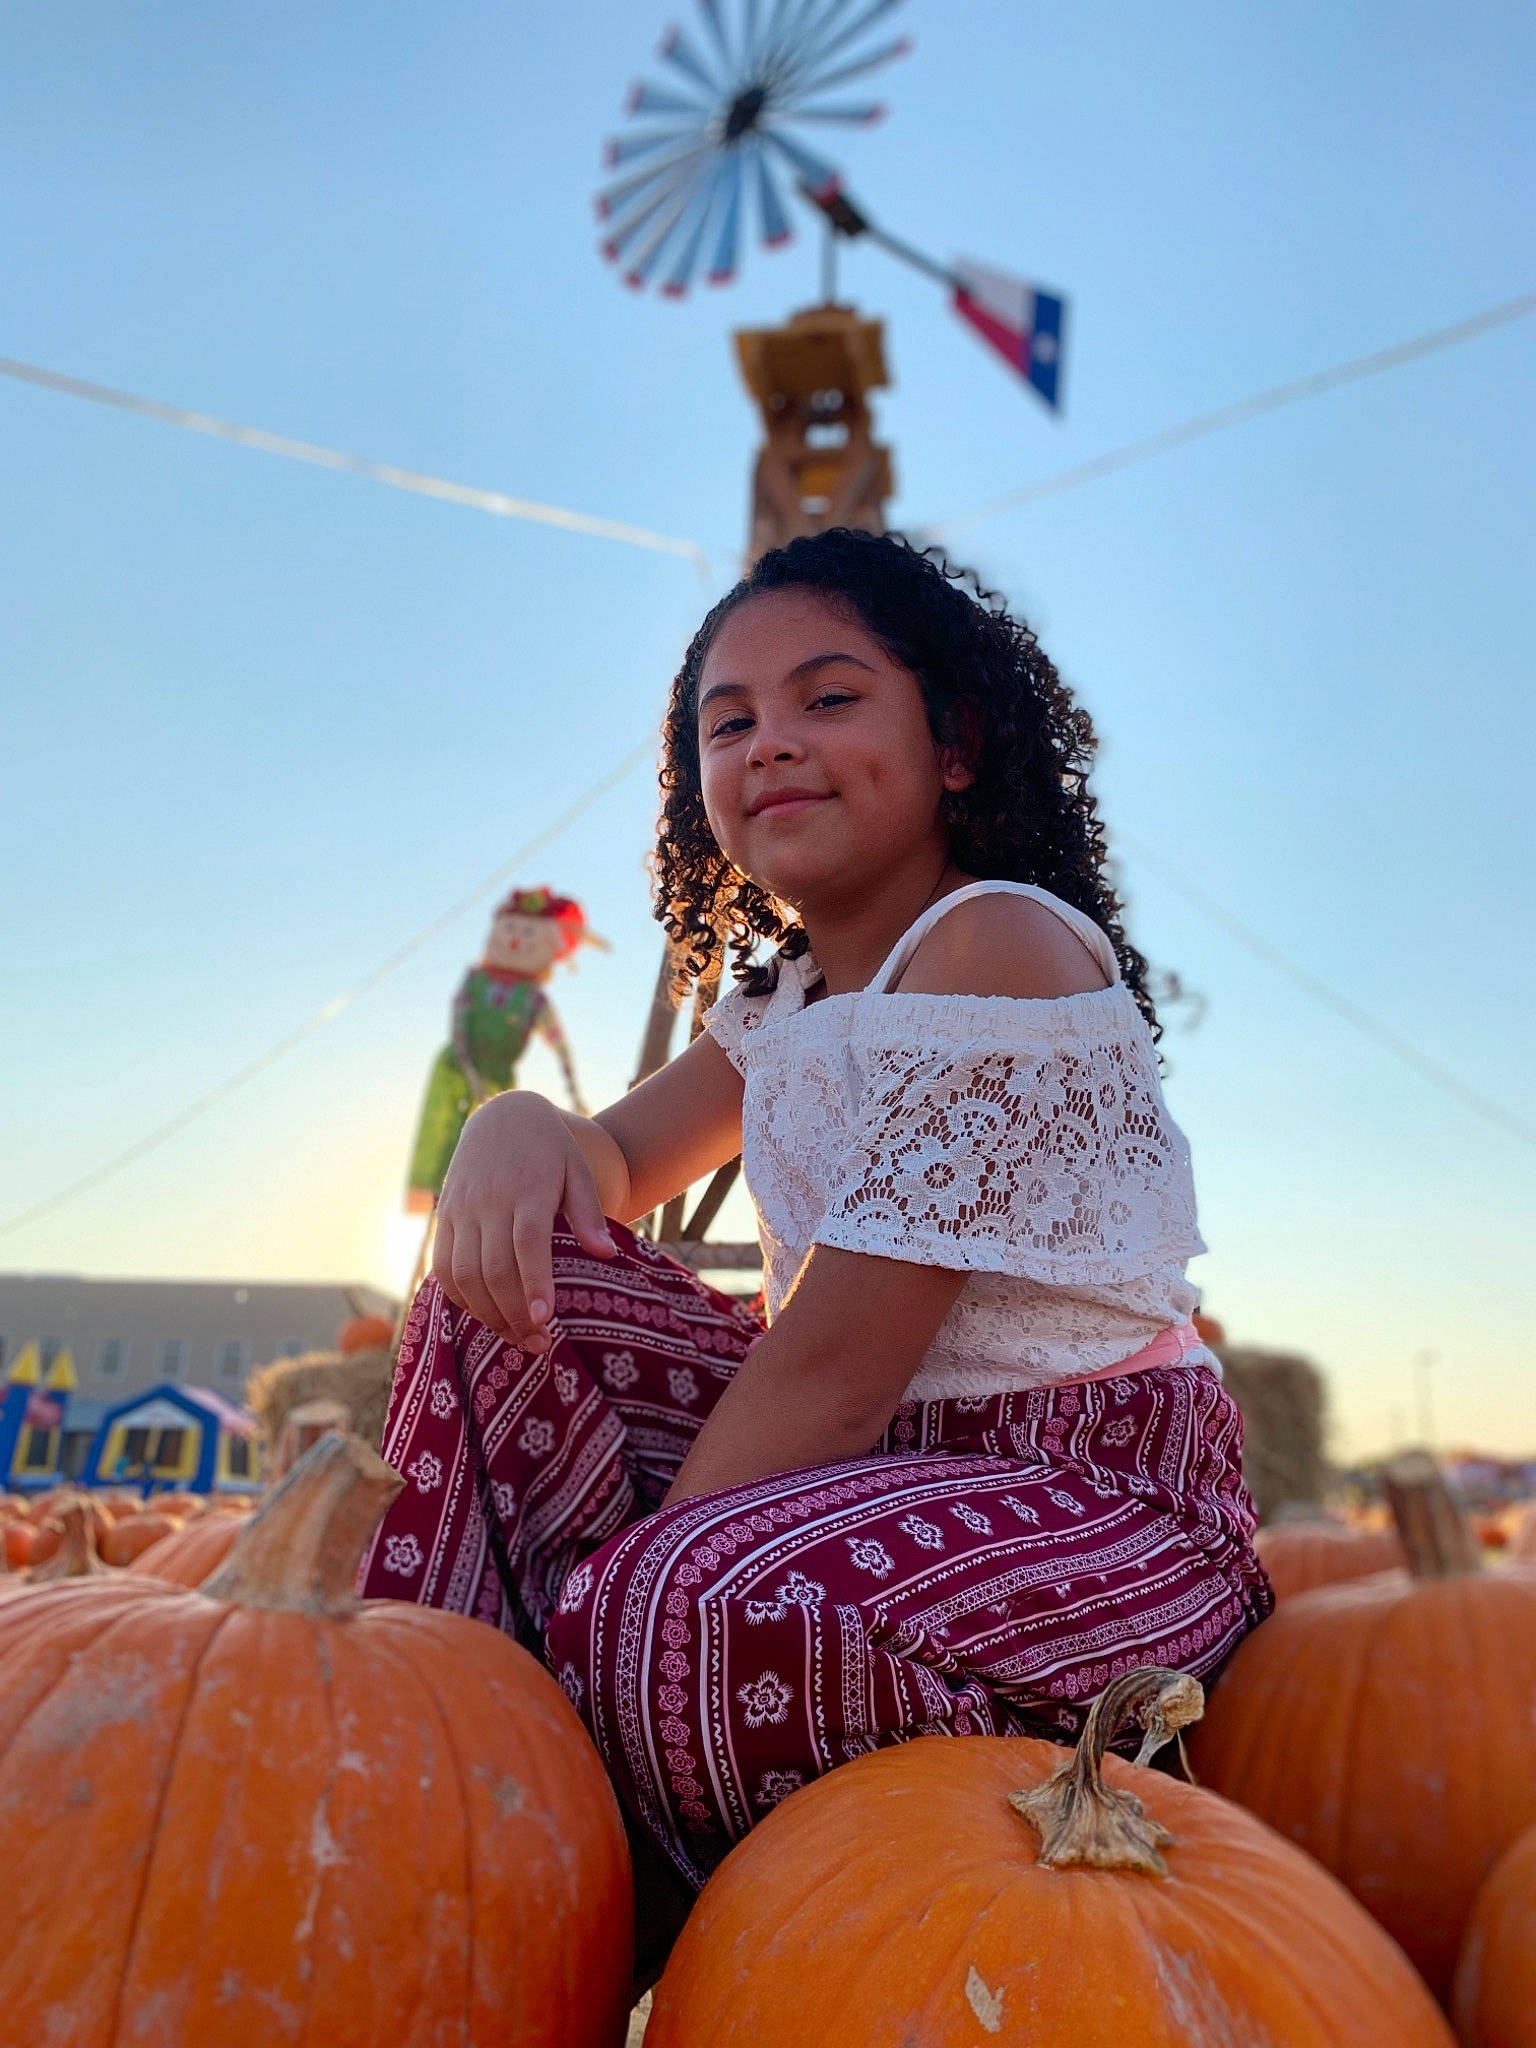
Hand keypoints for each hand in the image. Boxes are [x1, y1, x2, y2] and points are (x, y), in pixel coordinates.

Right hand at [432, 1092, 616, 1352]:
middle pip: (493, 1267)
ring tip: (516, 1337)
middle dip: (514, 1313)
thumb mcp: (577, 1171)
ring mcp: (461, 1210)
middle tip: (539, 1344)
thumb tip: (606, 1255)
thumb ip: (588, 1213)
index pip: (527, 1242)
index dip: (534, 1284)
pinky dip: (460, 1297)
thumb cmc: (550, 1151)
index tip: (546, 1320)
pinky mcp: (445, 1217)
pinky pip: (443, 1266)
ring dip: (487, 1313)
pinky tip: (484, 1315)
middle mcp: (489, 1201)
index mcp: (528, 1188)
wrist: (503, 1117)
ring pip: (463, 1273)